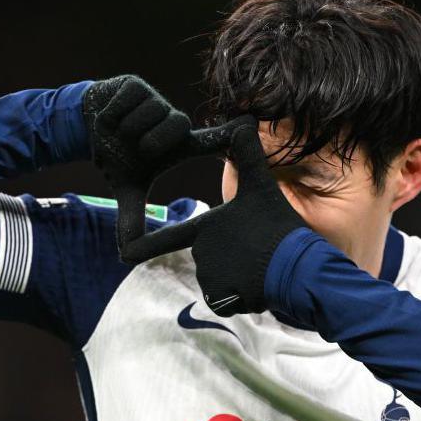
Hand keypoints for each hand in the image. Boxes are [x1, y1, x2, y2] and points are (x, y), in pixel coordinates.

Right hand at [83, 75, 241, 251]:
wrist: (87, 125)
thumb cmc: (117, 154)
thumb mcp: (126, 186)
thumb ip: (130, 216)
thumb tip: (126, 254)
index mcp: (177, 144)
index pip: (209, 141)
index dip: (226, 138)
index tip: (246, 130)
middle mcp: (172, 121)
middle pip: (174, 126)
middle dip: (149, 140)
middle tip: (135, 147)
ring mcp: (156, 100)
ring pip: (149, 112)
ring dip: (125, 127)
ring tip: (119, 133)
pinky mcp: (137, 85)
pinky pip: (128, 99)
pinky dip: (112, 114)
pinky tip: (109, 118)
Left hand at [121, 116, 306, 315]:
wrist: (295, 267)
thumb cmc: (277, 225)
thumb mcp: (262, 186)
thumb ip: (249, 156)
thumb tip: (245, 121)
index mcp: (205, 228)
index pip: (169, 237)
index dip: (143, 246)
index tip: (124, 253)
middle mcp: (200, 253)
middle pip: (211, 257)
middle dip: (232, 258)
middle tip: (256, 251)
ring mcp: (209, 278)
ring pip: (219, 279)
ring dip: (237, 278)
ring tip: (259, 268)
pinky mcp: (221, 299)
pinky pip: (226, 299)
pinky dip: (241, 296)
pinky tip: (258, 286)